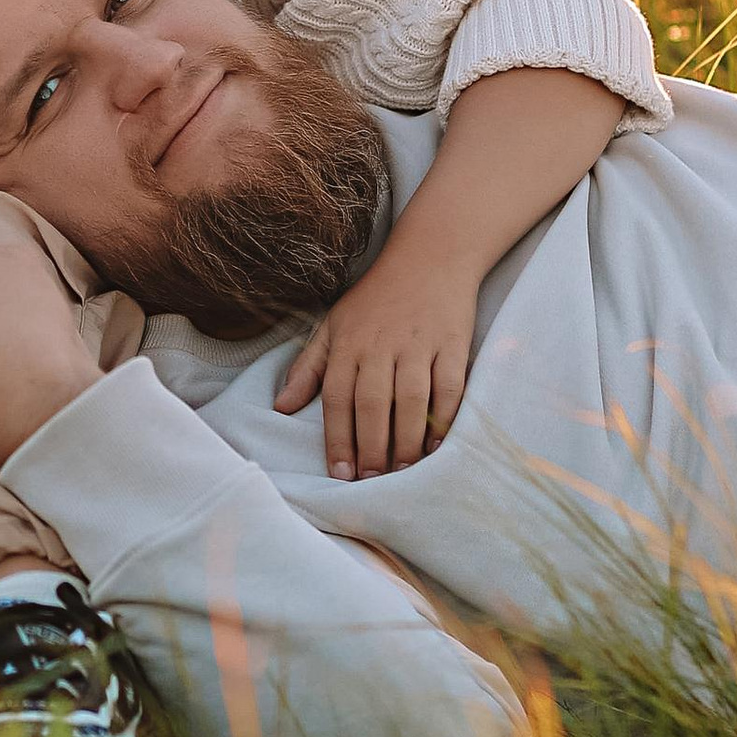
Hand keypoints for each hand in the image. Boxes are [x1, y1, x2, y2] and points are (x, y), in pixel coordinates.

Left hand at [273, 239, 476, 478]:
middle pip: (373, 404)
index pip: (337, 398)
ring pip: (411, 401)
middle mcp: (381, 345)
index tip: (339, 473)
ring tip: (401, 470)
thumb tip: (282, 407)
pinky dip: (443, 418)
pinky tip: (435, 444)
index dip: (337, 438)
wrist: (429, 257)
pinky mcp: (453, 345)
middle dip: (370, 447)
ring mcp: (419, 345)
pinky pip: (449, 388)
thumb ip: (309, 367)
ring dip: (405, 440)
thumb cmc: (375, 298)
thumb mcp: (333, 325)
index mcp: (349, 342)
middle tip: (371, 479)